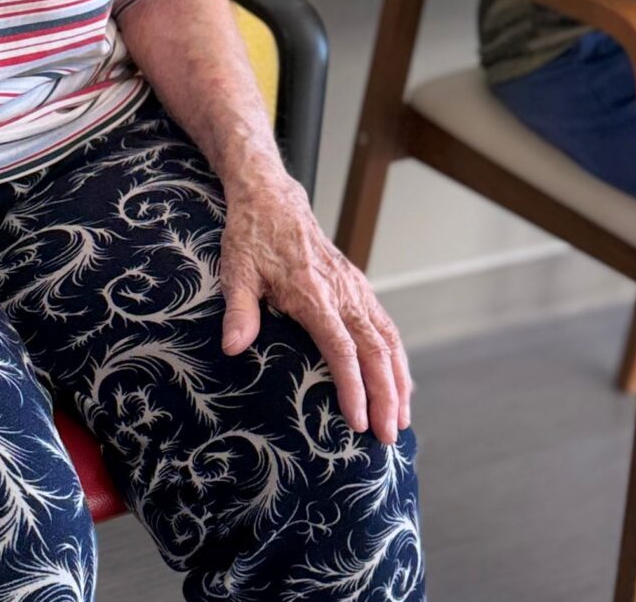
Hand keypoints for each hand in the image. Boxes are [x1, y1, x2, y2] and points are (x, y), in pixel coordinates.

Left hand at [219, 168, 412, 444]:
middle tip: (387, 437)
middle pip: (374, 350)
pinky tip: (400, 383)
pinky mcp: (358, 286)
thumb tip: (233, 348)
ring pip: (388, 339)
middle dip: (385, 396)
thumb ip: (239, 310)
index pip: (341, 348)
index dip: (352, 387)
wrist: (273, 199)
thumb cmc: (251, 238)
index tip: (358, 422)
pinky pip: (385, 326)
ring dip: (398, 380)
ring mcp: (354, 288)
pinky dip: (397, 358)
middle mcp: (342, 292)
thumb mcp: (237, 270)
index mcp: (313, 293)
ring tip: (402, 419)